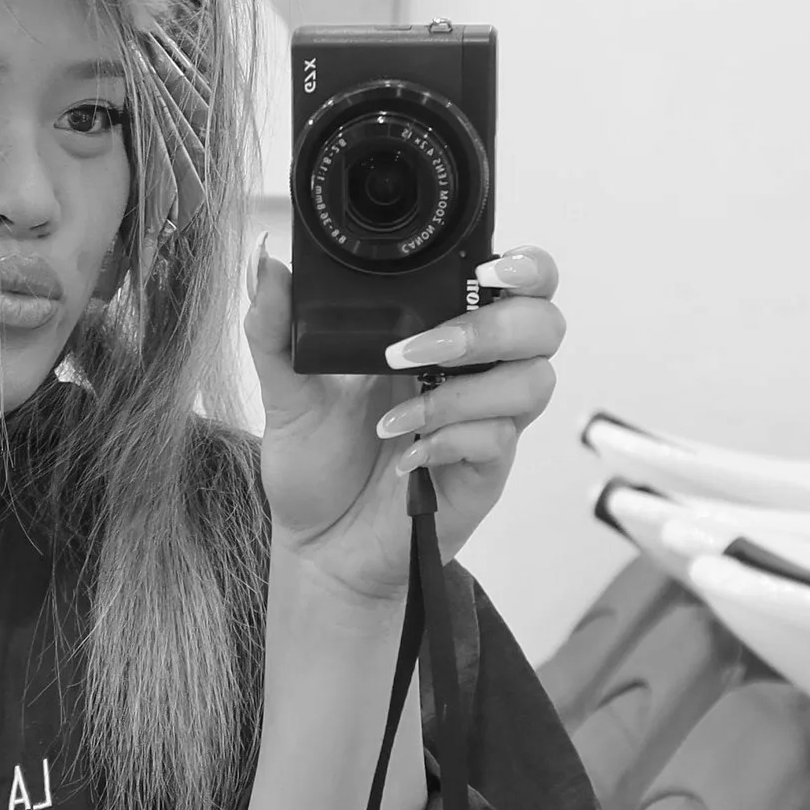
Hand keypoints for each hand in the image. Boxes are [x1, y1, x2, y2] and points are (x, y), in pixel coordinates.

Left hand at [246, 241, 566, 610]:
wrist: (318, 546)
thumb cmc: (316, 465)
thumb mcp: (284, 391)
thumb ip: (274, 328)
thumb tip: (266, 262)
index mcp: (438, 333)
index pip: (514, 282)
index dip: (525, 266)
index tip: (490, 268)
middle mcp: (474, 371)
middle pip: (544, 324)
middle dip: (492, 327)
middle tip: (417, 350)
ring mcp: (486, 422)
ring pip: (532, 381)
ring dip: (461, 391)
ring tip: (392, 417)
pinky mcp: (485, 471)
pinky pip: (498, 439)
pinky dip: (449, 439)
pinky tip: (404, 455)